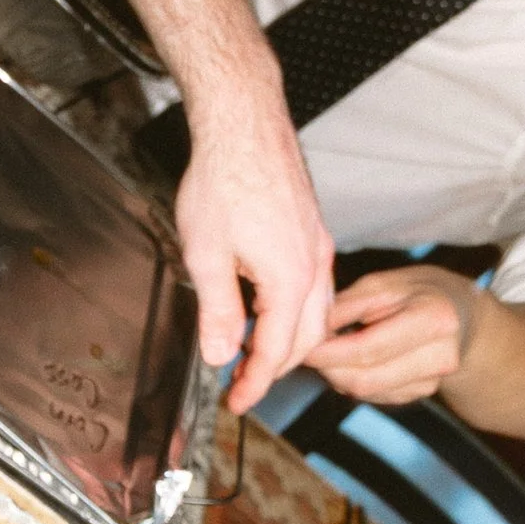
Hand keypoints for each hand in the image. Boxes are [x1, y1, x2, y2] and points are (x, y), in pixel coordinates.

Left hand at [168, 88, 336, 412]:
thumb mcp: (206, 255)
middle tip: (241, 383)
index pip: (277, 351)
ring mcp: (318, 246)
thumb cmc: (223, 179)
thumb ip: (218, 311)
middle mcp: (315, 265)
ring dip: (287, 340)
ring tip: (250, 351)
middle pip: (306, 339)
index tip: (236, 401)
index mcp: (291, 278)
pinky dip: (294, 311)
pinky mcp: (313, 231)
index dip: (255, 383)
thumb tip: (221, 355)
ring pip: (316, 313)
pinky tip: (266, 308)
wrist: (244, 122)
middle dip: (274, 368)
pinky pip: (315, 286)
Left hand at [310, 266, 473, 409]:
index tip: (304, 346)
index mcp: (434, 320)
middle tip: (308, 350)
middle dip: (328, 368)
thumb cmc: (422, 292)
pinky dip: (354, 380)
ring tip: (331, 350)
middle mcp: (440, 356)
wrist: (466, 317)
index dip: (329, 352)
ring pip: (365, 391)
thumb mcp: (388, 283)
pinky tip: (354, 361)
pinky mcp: (421, 394)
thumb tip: (311, 328)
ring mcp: (433, 381)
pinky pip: (373, 395)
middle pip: (364, 378)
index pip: (369, 349)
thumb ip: (349, 305)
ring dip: (338, 375)